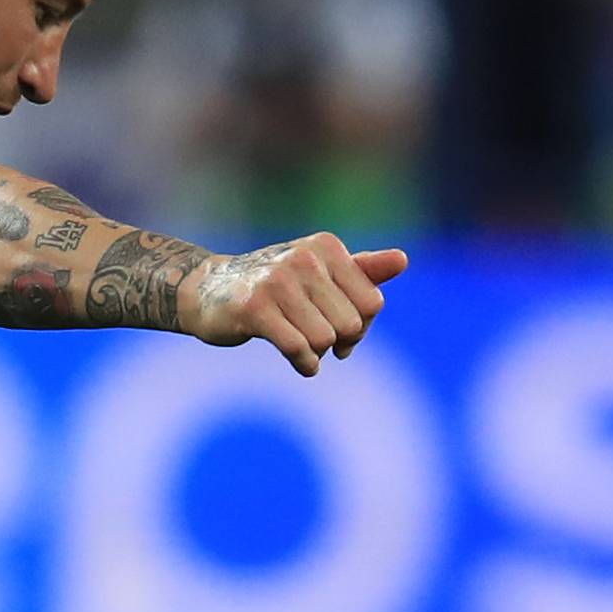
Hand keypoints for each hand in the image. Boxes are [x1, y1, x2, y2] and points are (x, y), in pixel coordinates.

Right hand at [183, 235, 407, 376]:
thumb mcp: (320, 273)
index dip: (361, 326)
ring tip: (302, 346)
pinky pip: (300, 349)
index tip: (341, 329)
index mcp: (326, 247)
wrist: (209, 291)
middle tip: (319, 340)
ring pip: (325, 340)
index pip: (372, 302)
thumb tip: (403, 260)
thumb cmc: (274, 286)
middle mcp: (305, 258)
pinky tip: (301, 364)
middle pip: (350, 324)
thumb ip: (362, 270)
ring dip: (317, 354)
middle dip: (339, 342)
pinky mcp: (255, 308)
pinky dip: (305, 364)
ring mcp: (278, 281)